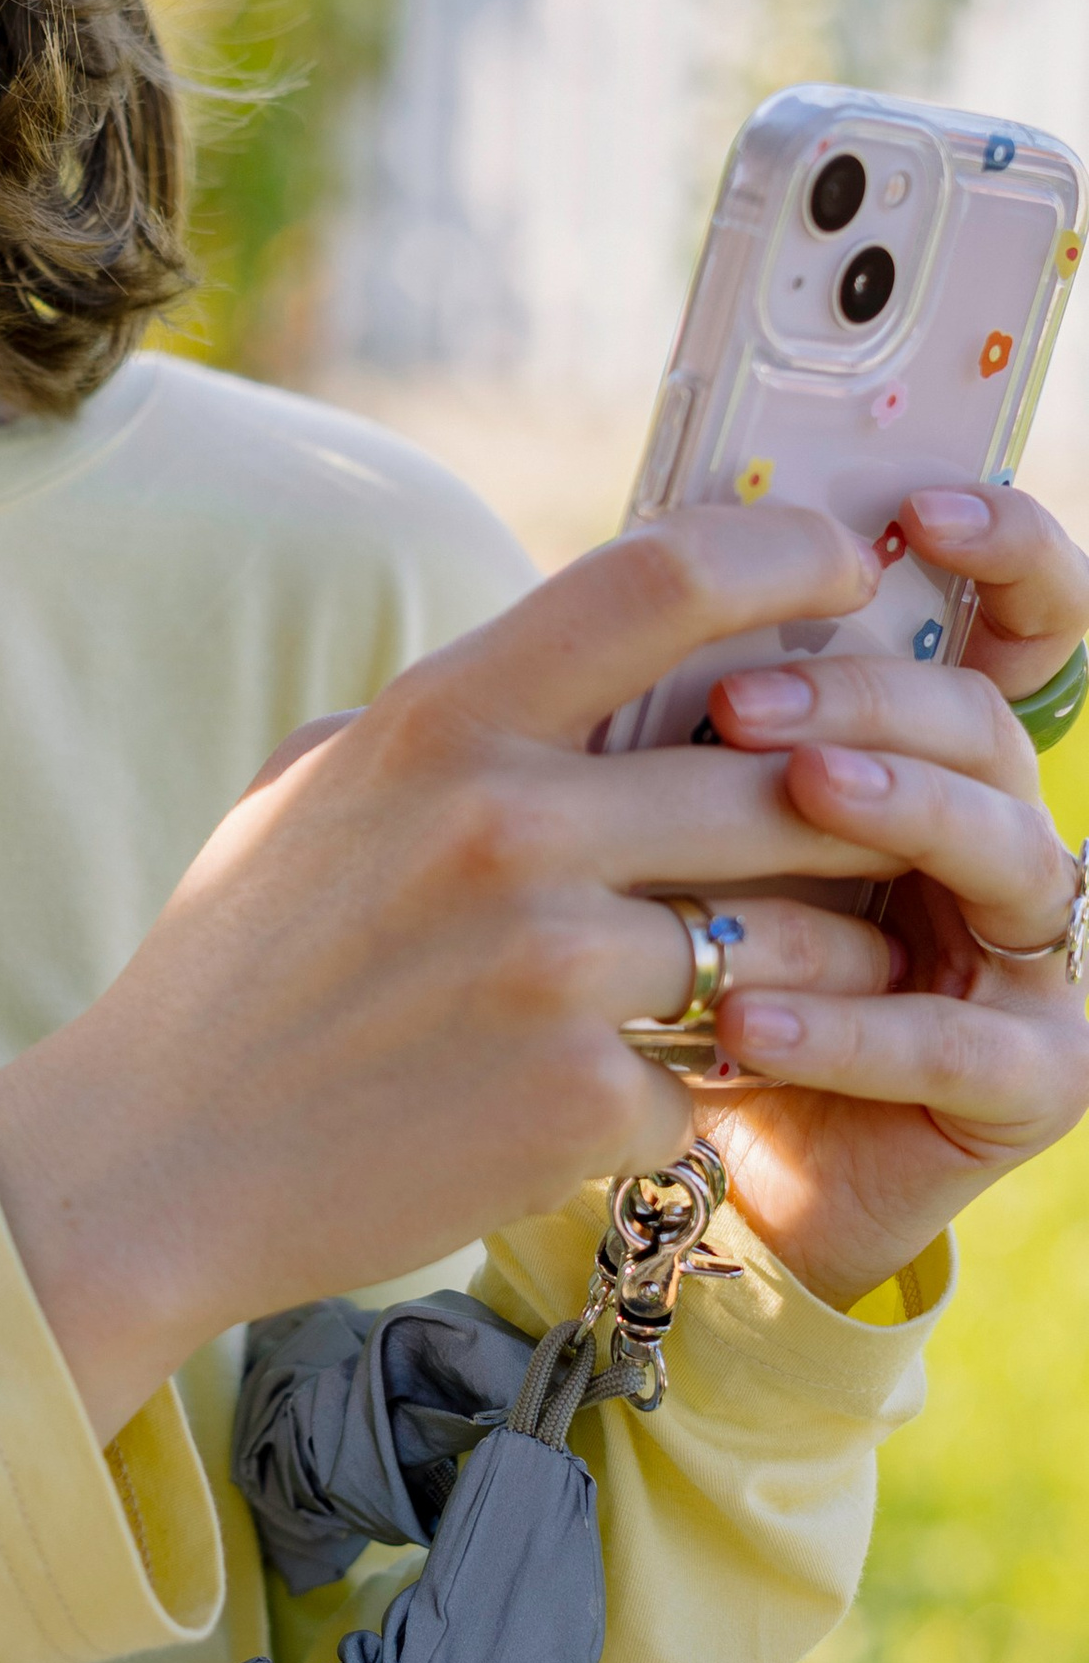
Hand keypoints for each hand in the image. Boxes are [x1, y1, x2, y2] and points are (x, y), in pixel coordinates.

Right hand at [0, 502, 1088, 1441]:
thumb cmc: (244, 964)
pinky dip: (685, 1094)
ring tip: (786, 986)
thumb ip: (466, 712)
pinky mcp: (580, 1104)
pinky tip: (618, 1102)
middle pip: (787, 779)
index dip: (794, 555)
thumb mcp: (324, 783)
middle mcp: (506, 825)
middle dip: (859, 818)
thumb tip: (611, 638)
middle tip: (876, 837)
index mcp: (440, 720)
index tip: (850, 578)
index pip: (669, 575)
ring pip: (794, 944)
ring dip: (817, 969)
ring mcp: (551, 970)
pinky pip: (713, 1078)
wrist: (151, 1163)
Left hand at [697, 483, 1088, 1313]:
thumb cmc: (654, 953)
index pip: (1022, 629)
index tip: (921, 511)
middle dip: (874, 696)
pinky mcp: (1026, 1080)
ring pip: (1007, 854)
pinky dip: (852, 1026)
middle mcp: (998, 838)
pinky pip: (962, 1041)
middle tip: (746, 701)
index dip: (1009, 553)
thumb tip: (632, 553)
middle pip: (987, 727)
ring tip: (791, 794)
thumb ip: (678, 703)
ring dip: (896, 812)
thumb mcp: (653, 811)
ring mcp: (1029, 958)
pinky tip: (748, 1014)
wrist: (652, 1152)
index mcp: (927, 756)